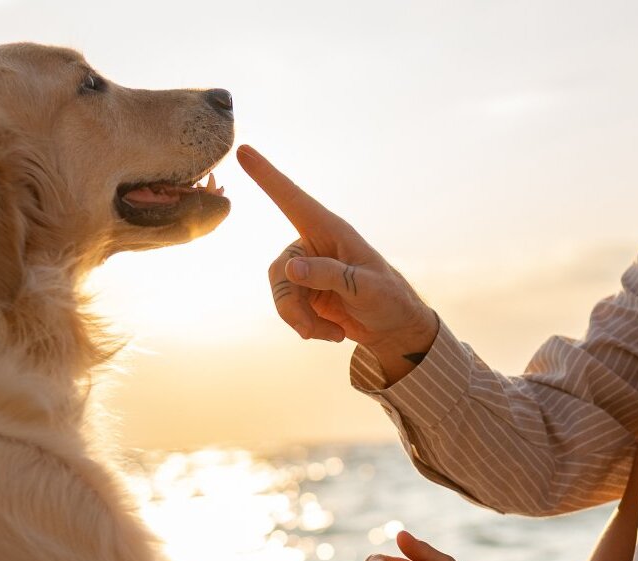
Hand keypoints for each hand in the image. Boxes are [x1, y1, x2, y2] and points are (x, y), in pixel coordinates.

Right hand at [236, 145, 437, 362]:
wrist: (393, 327)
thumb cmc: (388, 298)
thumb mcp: (366, 287)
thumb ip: (329, 275)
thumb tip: (290, 268)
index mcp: (331, 231)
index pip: (293, 199)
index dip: (267, 176)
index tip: (244, 150)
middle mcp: (313, 246)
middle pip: (281, 270)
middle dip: (291, 305)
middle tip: (308, 331)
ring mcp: (306, 270)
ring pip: (281, 292)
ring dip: (300, 320)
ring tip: (329, 334)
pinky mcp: (304, 293)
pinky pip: (289, 310)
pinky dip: (308, 327)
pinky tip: (332, 333)